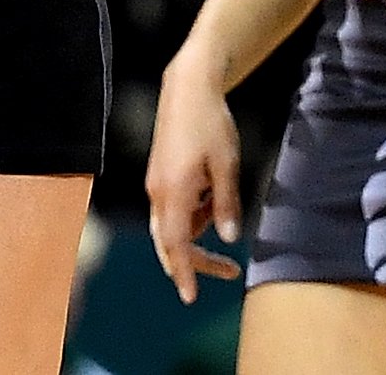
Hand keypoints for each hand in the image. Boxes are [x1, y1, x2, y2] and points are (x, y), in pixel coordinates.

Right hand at [145, 53, 245, 304]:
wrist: (188, 88)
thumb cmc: (210, 124)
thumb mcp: (226, 165)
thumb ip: (225, 204)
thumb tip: (228, 238)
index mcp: (173, 191)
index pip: (175, 244)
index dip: (184, 272)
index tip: (190, 297)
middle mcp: (157, 191)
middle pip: (168, 242)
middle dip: (194, 263)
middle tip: (229, 272)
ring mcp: (156, 183)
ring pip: (170, 226)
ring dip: (196, 236)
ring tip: (227, 215)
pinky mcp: (160, 175)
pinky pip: (173, 208)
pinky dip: (192, 216)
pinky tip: (212, 199)